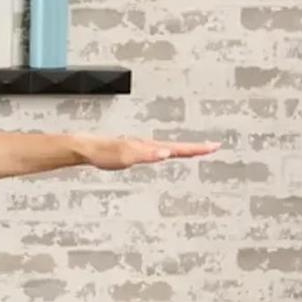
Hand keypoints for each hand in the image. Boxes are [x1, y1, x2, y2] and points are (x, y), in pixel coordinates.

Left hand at [79, 134, 221, 170]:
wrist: (87, 148)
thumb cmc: (104, 153)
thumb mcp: (126, 157)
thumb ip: (147, 155)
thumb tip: (167, 153)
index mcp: (149, 146)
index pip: (178, 148)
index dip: (196, 149)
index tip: (214, 147)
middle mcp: (148, 145)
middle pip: (177, 146)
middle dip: (195, 148)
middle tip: (213, 147)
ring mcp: (141, 147)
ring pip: (167, 148)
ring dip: (183, 149)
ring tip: (196, 151)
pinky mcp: (133, 151)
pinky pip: (156, 151)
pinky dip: (167, 152)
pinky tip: (165, 154)